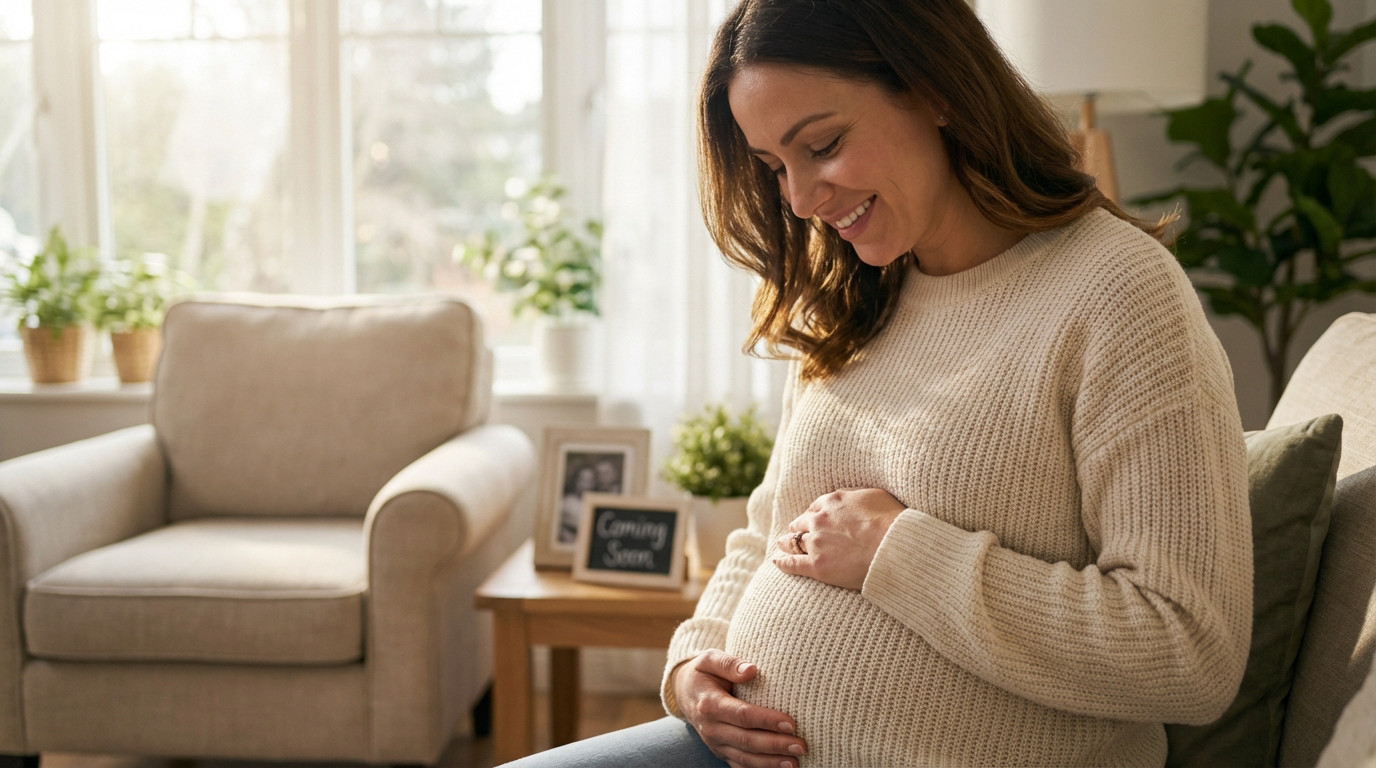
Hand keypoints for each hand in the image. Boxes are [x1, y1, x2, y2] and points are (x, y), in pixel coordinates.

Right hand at [671, 650, 805, 767]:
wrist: (685, 692)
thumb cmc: (704, 673)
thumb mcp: (710, 659)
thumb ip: (729, 663)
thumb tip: (752, 670)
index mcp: (710, 704)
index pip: (742, 715)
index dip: (767, 720)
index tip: (791, 723)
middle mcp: (711, 728)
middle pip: (746, 740)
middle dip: (775, 745)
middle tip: (800, 746)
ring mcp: (715, 743)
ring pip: (745, 757)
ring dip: (771, 762)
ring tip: (795, 762)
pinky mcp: (721, 752)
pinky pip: (740, 765)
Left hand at [772, 488, 905, 589]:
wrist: (892, 546)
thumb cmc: (891, 520)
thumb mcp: (873, 495)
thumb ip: (854, 495)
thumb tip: (846, 497)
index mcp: (832, 502)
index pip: (815, 508)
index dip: (813, 515)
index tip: (812, 519)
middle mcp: (819, 520)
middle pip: (801, 523)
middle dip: (799, 527)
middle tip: (796, 532)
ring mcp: (816, 543)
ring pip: (794, 542)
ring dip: (788, 542)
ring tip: (782, 544)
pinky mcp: (817, 565)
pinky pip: (793, 563)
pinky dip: (783, 562)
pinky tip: (777, 562)